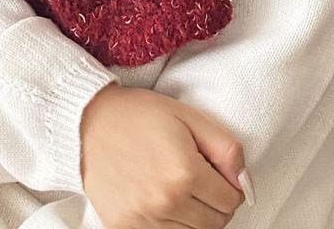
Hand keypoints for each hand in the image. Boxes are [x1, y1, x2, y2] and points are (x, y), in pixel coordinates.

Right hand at [80, 82, 251, 227]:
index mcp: (185, 173)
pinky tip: (161, 198)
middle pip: (215, 224)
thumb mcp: (189, 116)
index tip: (217, 170)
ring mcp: (143, 219)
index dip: (230, 184)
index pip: (231, 201)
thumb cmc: (139, 115)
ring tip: (179, 187)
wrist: (89, 122)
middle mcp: (165, 202)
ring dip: (194, 216)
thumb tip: (244, 181)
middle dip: (215, 202)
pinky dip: (170, 224)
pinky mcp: (124, 227)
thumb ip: (226, 148)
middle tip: (200, 178)